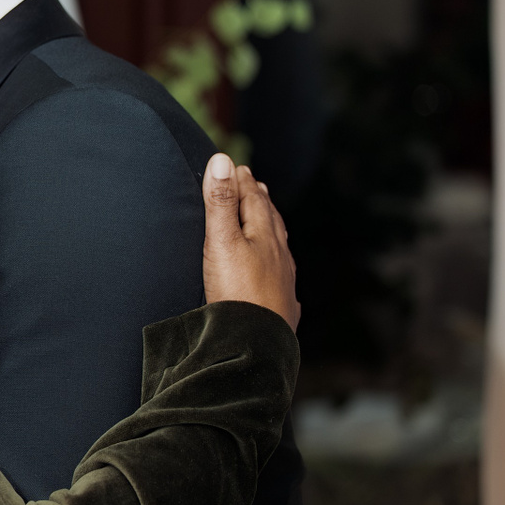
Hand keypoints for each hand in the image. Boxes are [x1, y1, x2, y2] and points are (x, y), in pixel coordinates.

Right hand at [201, 152, 299, 330]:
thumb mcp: (222, 242)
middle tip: (255, 184)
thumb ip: (220, 203)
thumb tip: (222, 160)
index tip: (238, 167)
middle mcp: (279, 254)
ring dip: (271, 229)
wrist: (257, 343)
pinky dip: (277, 264)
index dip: (243, 181)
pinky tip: (277, 272)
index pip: (255, 199)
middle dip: (260, 200)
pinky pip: (282, 276)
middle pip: (270, 219)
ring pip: (279, 246)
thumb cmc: (237, 292)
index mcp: (265, 235)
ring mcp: (283, 280)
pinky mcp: (281, 304)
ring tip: (266, 219)